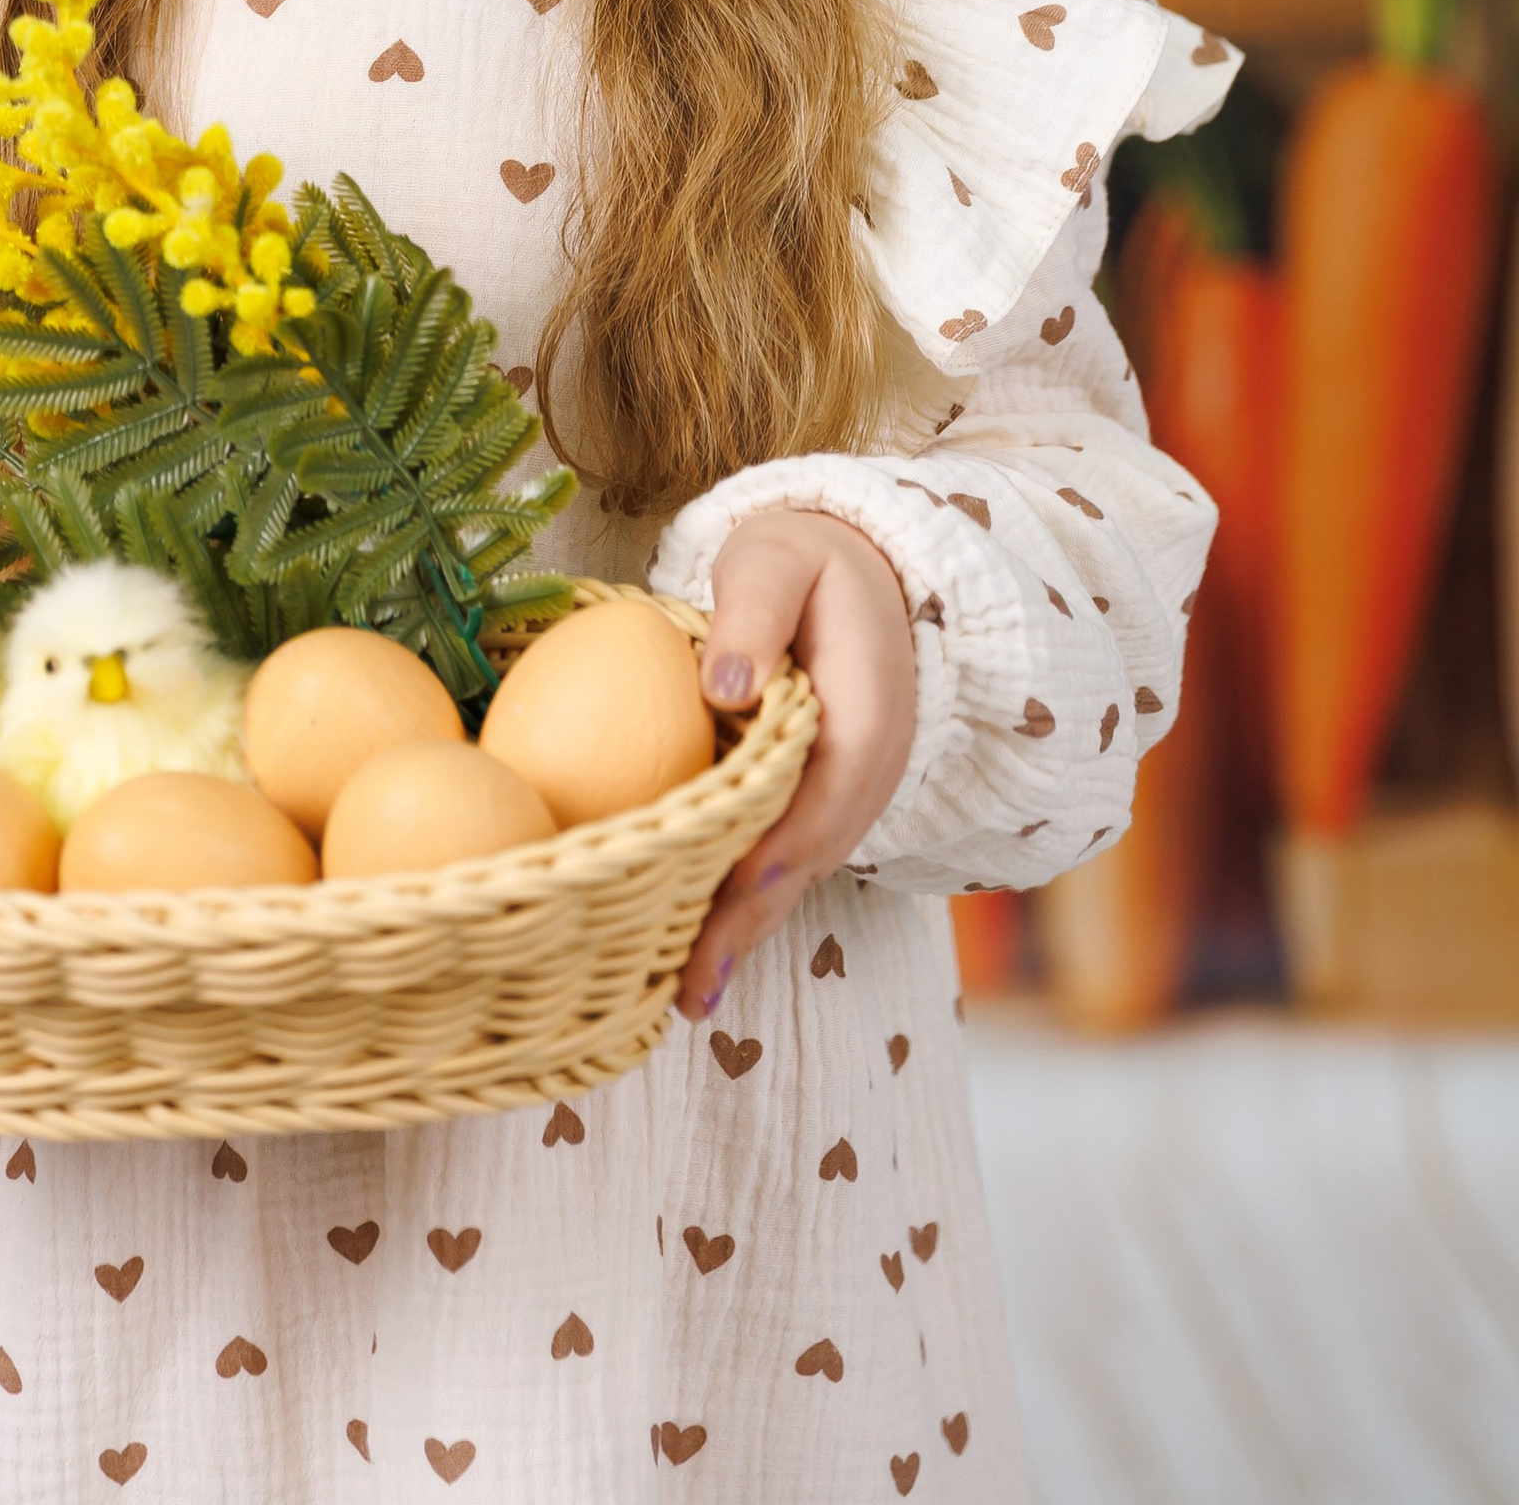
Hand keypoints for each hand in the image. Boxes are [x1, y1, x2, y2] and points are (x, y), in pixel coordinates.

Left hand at [674, 506, 917, 1021]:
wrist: (869, 571)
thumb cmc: (808, 561)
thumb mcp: (779, 559)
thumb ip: (754, 611)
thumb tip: (721, 683)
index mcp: (864, 715)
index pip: (817, 798)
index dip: (770, 854)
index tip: (721, 899)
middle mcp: (866, 772)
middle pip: (806, 859)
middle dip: (749, 924)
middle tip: (687, 992)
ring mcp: (849, 794)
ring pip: (797, 872)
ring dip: (746, 930)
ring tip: (685, 994)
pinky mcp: (823, 801)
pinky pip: (787, 858)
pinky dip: (748, 903)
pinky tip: (699, 942)